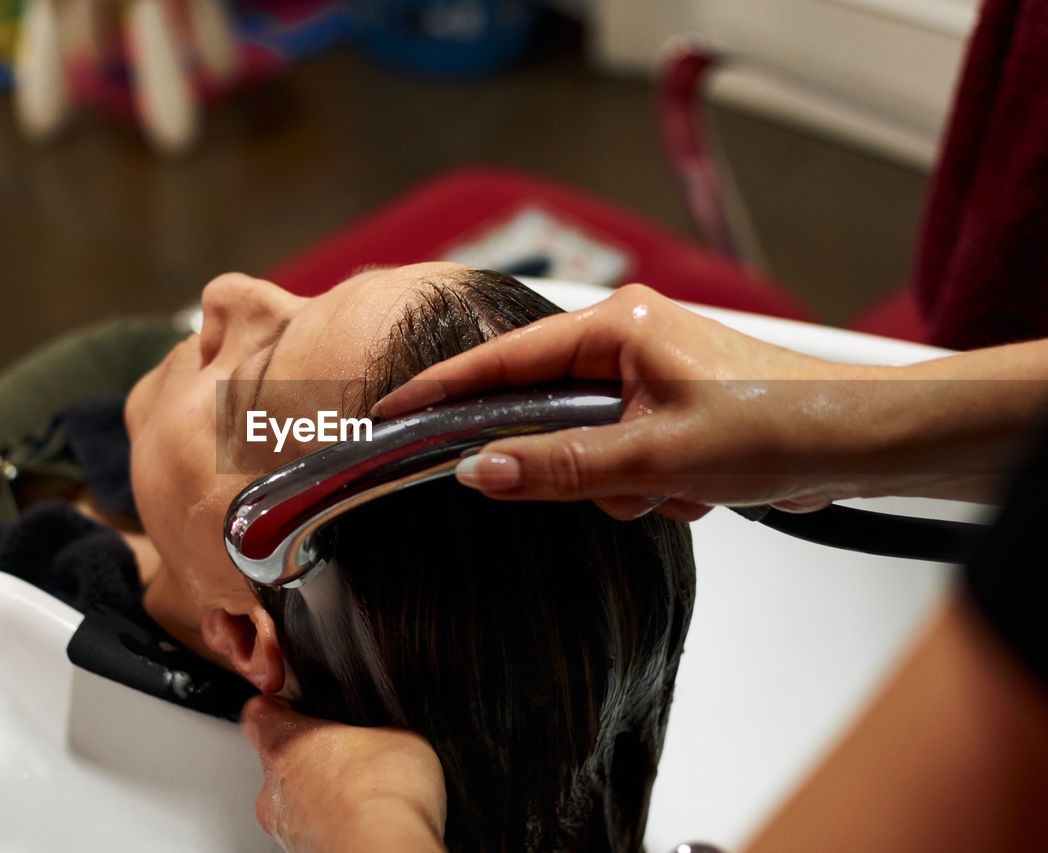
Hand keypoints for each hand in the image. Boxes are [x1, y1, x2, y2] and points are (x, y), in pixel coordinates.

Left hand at [241, 696, 446, 852]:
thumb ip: (379, 729)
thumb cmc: (383, 796)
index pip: (259, 713)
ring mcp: (285, 829)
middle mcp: (274, 789)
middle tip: (347, 754)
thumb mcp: (400, 735)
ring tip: (365, 793)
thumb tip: (386, 736)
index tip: (294, 704)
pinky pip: (314, 832)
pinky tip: (367, 821)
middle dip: (311, 756)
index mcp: (285, 743)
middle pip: (278, 761)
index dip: (278, 705)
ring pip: (294, 801)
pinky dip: (334, 825)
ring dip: (322, 795)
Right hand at [374, 284, 931, 519]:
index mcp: (618, 327)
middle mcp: (627, 340)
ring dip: (621, 482)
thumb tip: (479, 472)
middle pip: (546, 409)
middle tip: (622, 485)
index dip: (445, 390)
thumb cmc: (778, 425)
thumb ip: (561, 467)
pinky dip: (648, 484)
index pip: (505, 359)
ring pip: (584, 443)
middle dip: (575, 463)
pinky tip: (696, 488)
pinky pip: (620, 454)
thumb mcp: (657, 457)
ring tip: (678, 486)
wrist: (861, 441)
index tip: (392, 412)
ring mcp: (647, 375)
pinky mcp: (667, 408)